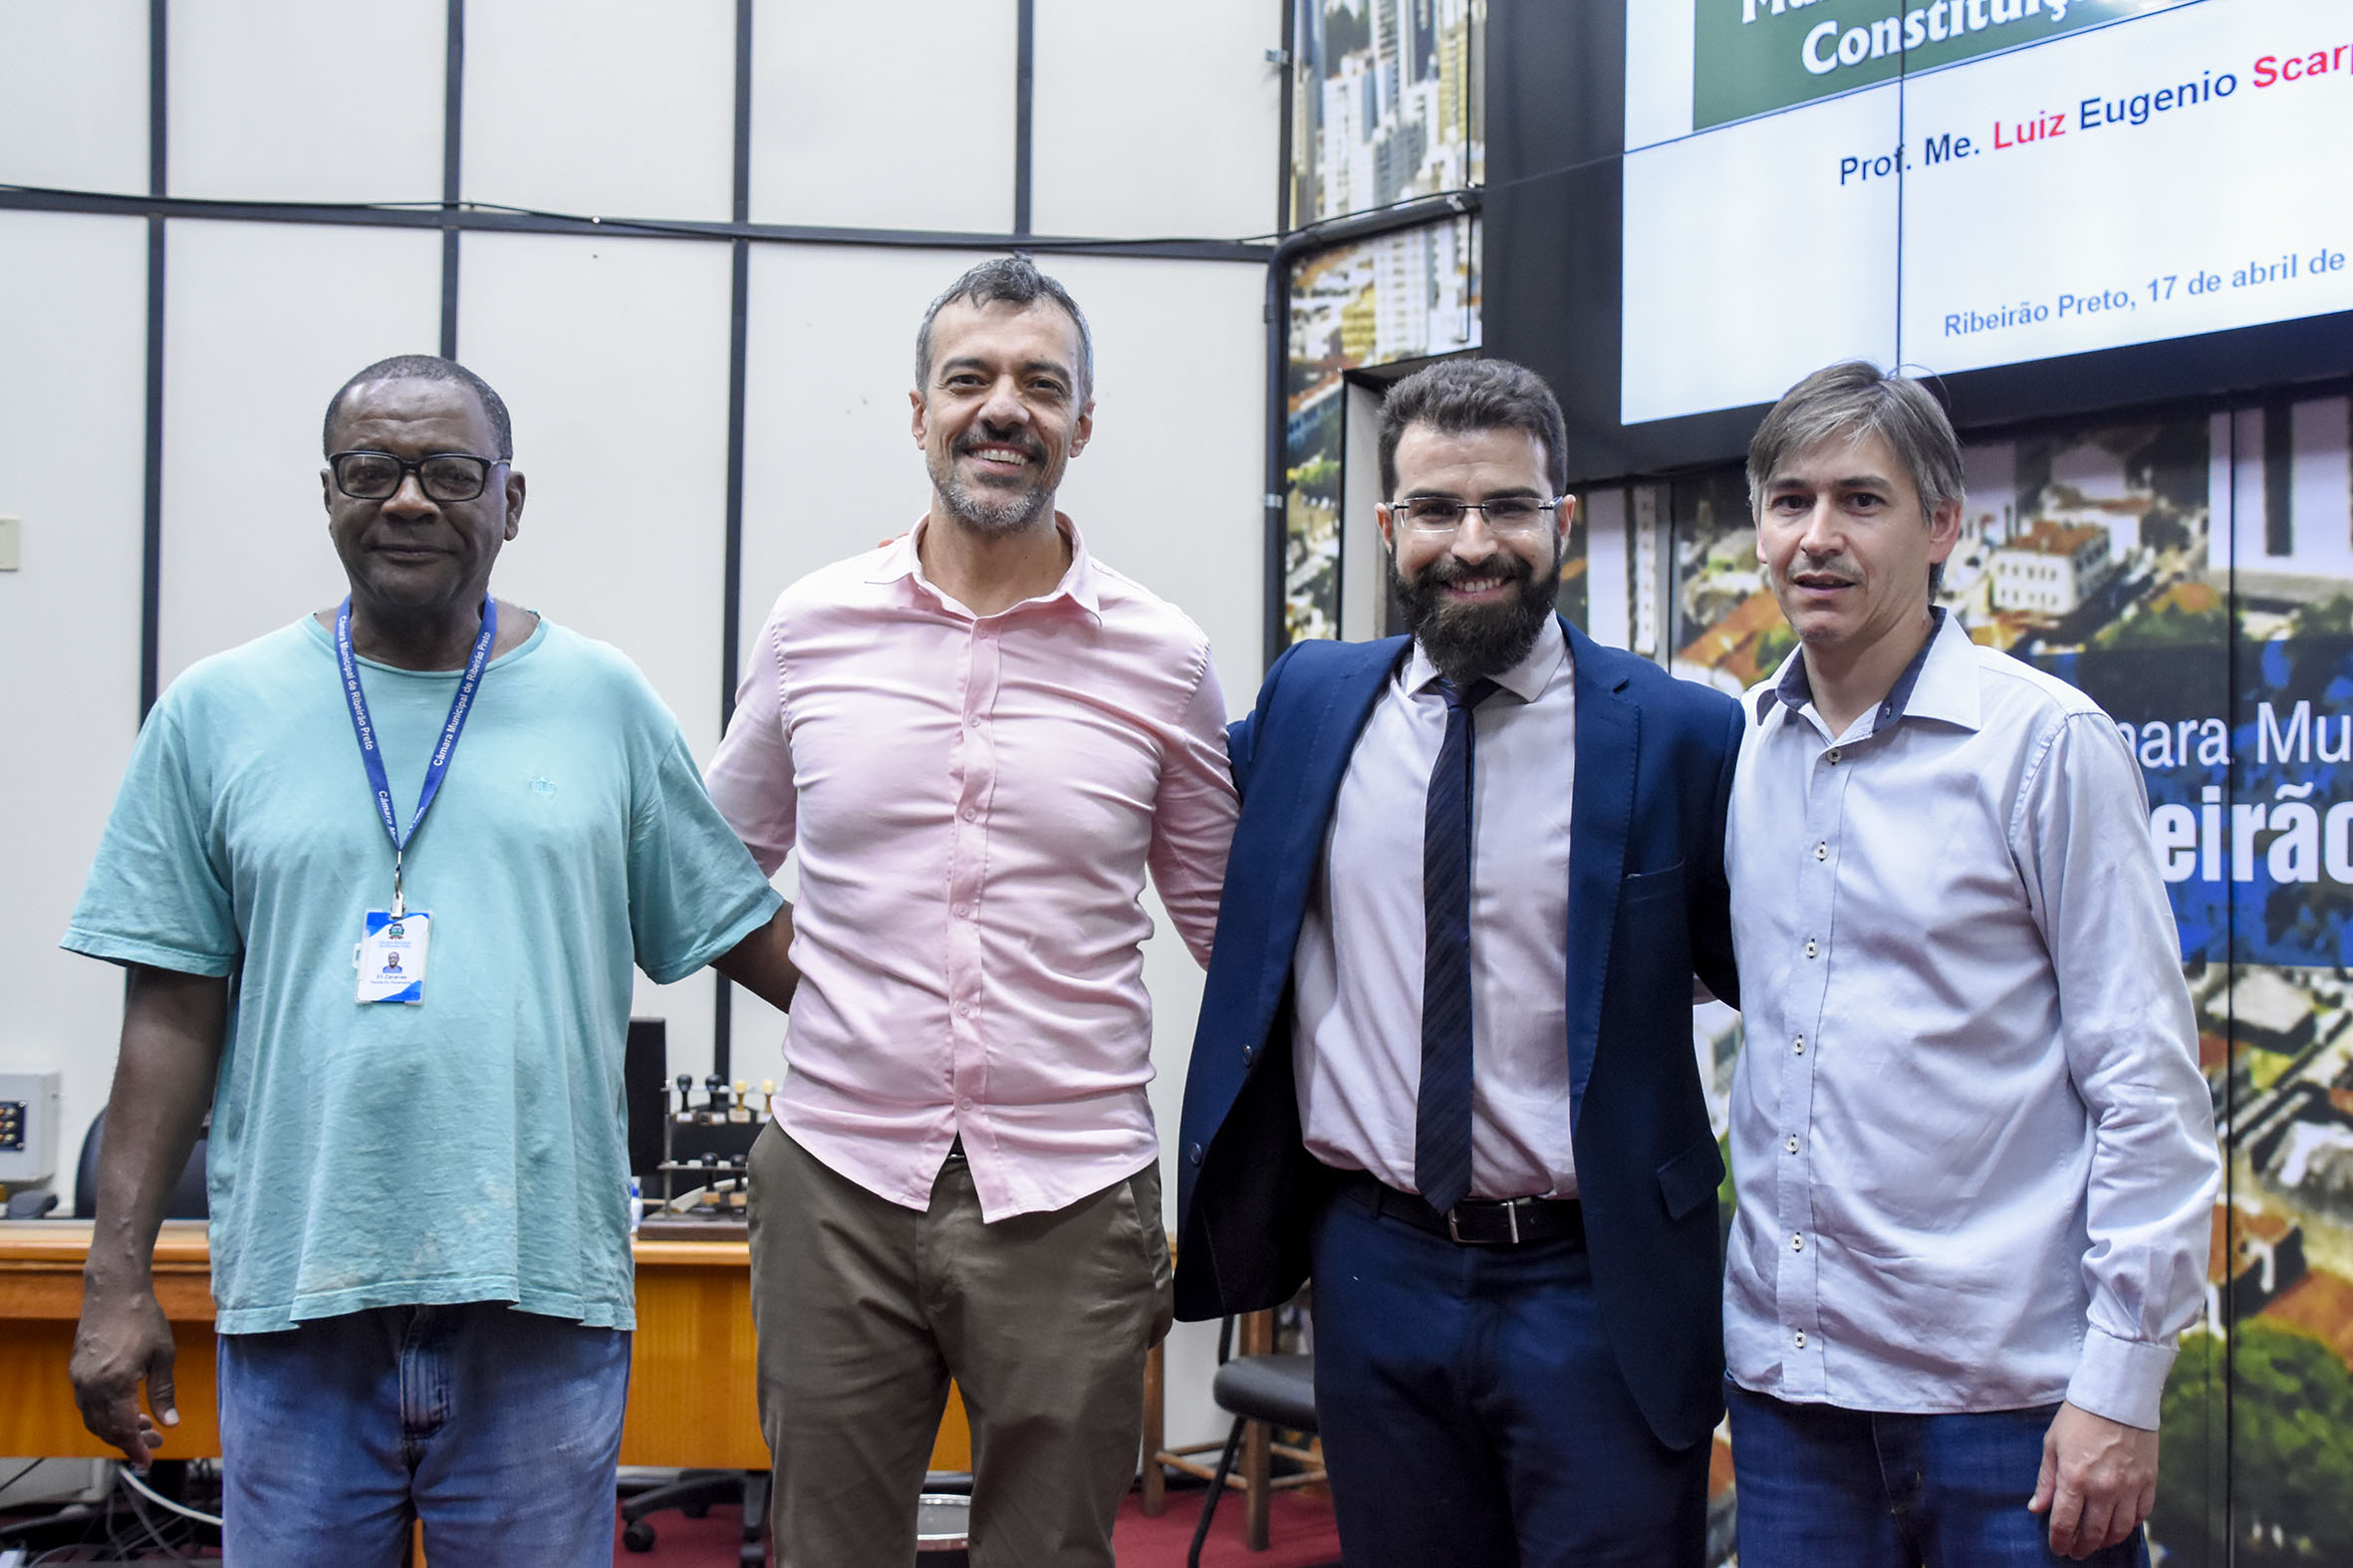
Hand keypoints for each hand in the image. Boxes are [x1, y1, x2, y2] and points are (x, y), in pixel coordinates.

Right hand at [70, 1285, 180, 1468]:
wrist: (114, 1291)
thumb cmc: (143, 1318)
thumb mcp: (164, 1356)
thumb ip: (164, 1392)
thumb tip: (170, 1423)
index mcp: (114, 1384)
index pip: (122, 1430)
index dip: (135, 1449)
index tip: (147, 1462)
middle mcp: (91, 1386)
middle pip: (105, 1429)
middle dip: (129, 1441)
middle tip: (154, 1443)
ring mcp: (80, 1379)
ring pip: (94, 1419)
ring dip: (116, 1429)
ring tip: (143, 1426)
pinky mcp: (77, 1371)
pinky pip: (88, 1405)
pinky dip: (105, 1414)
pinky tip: (125, 1409)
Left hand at [2029, 1400, 2157, 1558]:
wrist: (2118, 1396)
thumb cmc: (2080, 1416)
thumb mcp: (2052, 1444)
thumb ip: (2046, 1480)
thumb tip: (2037, 1508)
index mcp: (2075, 1478)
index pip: (2065, 1523)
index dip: (2060, 1541)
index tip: (2058, 1548)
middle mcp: (2104, 1488)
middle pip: (2093, 1533)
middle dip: (2082, 1547)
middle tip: (2075, 1551)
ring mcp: (2129, 1487)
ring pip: (2119, 1530)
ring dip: (2106, 1542)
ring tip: (2096, 1543)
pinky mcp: (2149, 1482)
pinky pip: (2141, 1515)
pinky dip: (2130, 1526)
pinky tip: (2119, 1526)